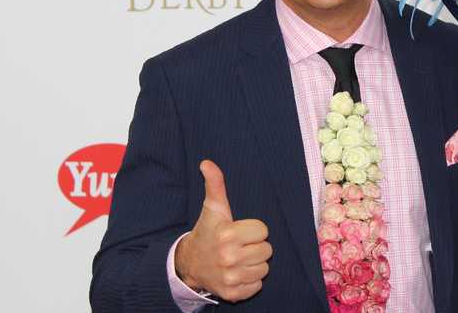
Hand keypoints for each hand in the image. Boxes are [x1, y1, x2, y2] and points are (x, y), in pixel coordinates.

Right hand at [175, 160, 271, 301]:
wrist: (190, 264)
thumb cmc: (207, 232)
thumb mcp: (212, 208)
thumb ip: (215, 184)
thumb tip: (207, 162)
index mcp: (227, 234)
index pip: (263, 231)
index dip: (254, 230)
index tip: (239, 231)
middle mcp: (228, 258)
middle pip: (267, 251)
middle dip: (256, 247)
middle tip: (239, 246)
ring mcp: (230, 278)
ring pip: (264, 269)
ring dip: (254, 264)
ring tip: (238, 259)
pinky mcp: (232, 294)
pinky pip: (257, 286)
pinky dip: (250, 281)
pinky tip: (237, 272)